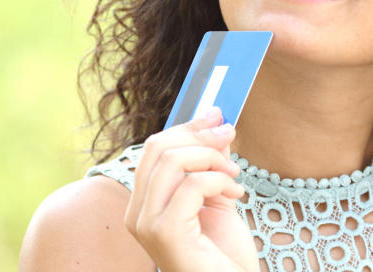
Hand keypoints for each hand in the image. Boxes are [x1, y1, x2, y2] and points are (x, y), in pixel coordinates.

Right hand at [124, 108, 258, 271]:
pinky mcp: (165, 232)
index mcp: (144, 204)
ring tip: (234, 176)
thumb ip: (212, 164)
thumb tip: (216, 124)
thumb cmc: (224, 255)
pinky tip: (235, 195)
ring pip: (172, 160)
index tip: (216, 117)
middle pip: (157, 147)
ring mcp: (147, 224)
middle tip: (230, 134)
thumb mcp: (218, 198)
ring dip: (211, 158)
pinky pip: (192, 185)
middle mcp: (137, 213)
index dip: (186, 128)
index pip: (154, 149)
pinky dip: (218, 181)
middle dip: (199, 134)